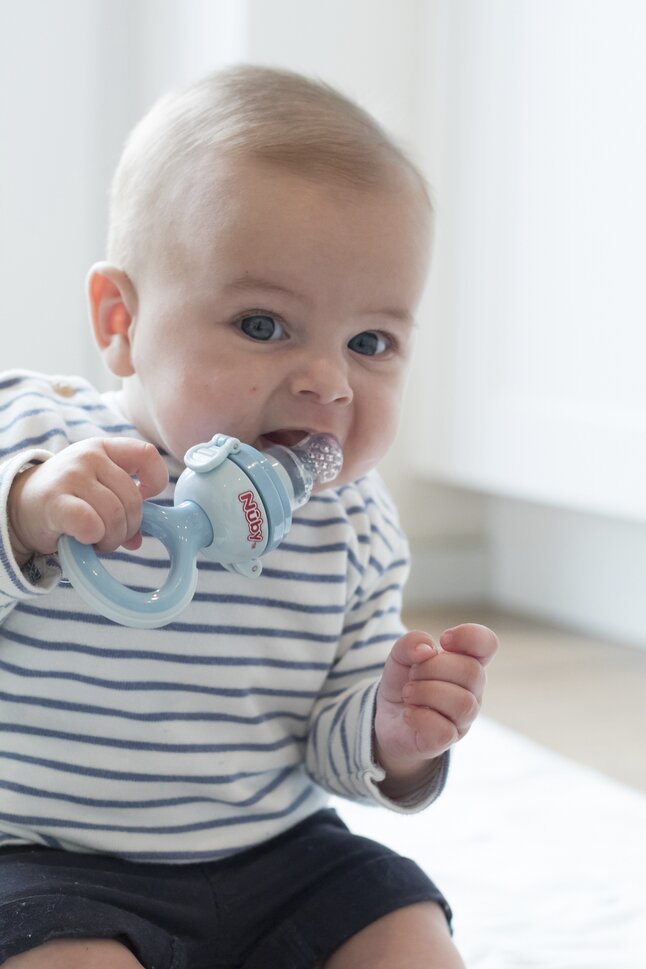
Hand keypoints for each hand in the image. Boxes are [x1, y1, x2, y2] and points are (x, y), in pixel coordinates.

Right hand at [7, 438, 168, 563]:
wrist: (19, 505)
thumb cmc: (66, 498)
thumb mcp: (97, 490)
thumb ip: (123, 506)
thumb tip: (137, 540)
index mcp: (104, 448)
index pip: (147, 455)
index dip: (156, 482)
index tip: (145, 499)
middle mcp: (89, 456)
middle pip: (133, 499)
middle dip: (128, 528)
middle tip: (112, 536)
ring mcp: (72, 475)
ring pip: (115, 515)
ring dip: (111, 539)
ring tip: (96, 540)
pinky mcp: (55, 501)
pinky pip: (90, 524)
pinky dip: (93, 538)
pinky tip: (84, 539)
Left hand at [374, 624, 497, 793]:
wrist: (389, 720)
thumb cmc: (404, 683)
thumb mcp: (400, 656)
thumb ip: (410, 643)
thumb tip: (427, 649)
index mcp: (465, 662)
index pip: (487, 644)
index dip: (469, 636)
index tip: (443, 641)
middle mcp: (471, 689)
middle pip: (472, 671)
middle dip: (433, 667)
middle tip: (413, 674)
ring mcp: (462, 717)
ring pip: (462, 703)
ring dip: (425, 692)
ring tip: (408, 693)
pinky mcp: (446, 740)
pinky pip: (443, 729)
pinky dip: (419, 717)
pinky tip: (409, 713)